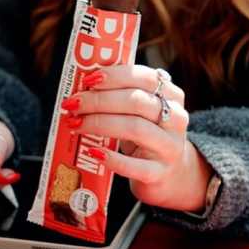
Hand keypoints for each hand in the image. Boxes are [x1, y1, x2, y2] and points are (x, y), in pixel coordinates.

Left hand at [65, 65, 211, 211]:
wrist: (170, 172)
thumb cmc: (145, 133)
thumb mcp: (138, 110)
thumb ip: (118, 94)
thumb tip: (80, 86)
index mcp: (171, 95)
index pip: (144, 77)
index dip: (115, 76)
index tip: (88, 80)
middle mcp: (176, 118)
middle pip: (136, 102)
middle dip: (99, 100)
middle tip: (72, 103)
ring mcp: (170, 147)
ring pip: (134, 128)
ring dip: (99, 123)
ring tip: (75, 123)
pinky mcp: (160, 173)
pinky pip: (134, 165)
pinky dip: (111, 158)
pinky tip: (93, 151)